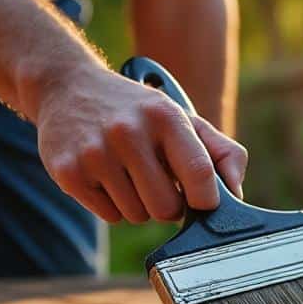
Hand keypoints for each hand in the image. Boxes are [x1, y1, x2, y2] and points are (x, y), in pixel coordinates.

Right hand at [34, 66, 246, 222]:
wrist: (67, 86)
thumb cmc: (135, 111)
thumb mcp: (179, 117)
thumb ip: (220, 152)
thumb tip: (235, 193)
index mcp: (164, 116)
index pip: (200, 174)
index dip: (206, 199)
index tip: (202, 200)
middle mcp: (128, 132)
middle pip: (167, 209)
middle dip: (168, 204)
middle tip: (157, 181)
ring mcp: (95, 153)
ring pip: (137, 216)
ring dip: (139, 205)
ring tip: (128, 174)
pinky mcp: (69, 173)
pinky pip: (110, 217)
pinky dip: (112, 206)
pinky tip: (105, 176)